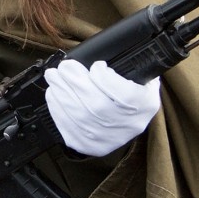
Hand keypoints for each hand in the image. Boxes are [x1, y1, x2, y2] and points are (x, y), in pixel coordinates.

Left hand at [44, 59, 160, 156]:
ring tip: (54, 77)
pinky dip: (57, 109)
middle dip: (74, 82)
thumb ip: (128, 65)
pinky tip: (54, 95)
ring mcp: (109, 139)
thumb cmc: (130, 91)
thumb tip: (104, 51)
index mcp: (145, 104)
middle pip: (97, 105)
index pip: (125, 95)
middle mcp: (128, 125)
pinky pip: (69, 129)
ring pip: (80, 117)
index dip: (105, 78)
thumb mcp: (140, 76)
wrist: (126, 122)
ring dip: (61, 93)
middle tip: (63, 67)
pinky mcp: (90, 146)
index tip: (96, 66)